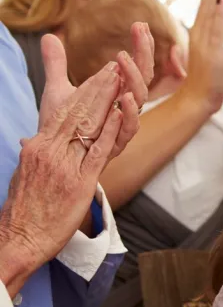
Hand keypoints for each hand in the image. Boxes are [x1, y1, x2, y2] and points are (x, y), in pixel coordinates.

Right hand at [0, 61, 124, 288]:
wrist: (18, 239)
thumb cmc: (24, 210)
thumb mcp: (25, 173)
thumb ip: (34, 153)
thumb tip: (30, 141)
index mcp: (38, 147)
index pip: (63, 112)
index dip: (83, 92)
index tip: (99, 75)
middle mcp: (48, 151)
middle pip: (76, 112)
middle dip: (97, 88)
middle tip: (114, 67)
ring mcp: (64, 166)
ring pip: (87, 125)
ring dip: (105, 100)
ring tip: (120, 79)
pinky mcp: (78, 182)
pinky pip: (95, 152)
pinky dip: (109, 131)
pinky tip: (120, 114)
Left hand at [39, 23, 153, 159]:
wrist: (57, 163)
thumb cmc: (63, 128)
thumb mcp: (58, 92)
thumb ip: (57, 65)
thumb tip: (49, 37)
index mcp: (118, 93)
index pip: (136, 65)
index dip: (140, 46)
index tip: (139, 25)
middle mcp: (125, 106)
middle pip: (145, 76)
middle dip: (144, 52)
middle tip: (140, 30)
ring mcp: (123, 124)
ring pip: (140, 98)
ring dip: (134, 78)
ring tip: (123, 58)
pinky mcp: (116, 143)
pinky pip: (130, 128)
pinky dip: (130, 113)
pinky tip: (124, 99)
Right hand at [181, 0, 222, 115]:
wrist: (197, 103)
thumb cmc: (199, 89)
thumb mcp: (196, 66)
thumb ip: (185, 56)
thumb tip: (176, 53)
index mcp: (200, 38)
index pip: (207, 11)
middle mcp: (201, 37)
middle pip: (209, 5)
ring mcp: (206, 42)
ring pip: (212, 11)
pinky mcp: (211, 50)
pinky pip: (214, 26)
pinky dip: (216, 10)